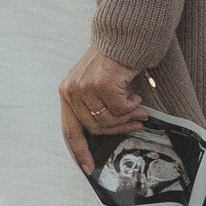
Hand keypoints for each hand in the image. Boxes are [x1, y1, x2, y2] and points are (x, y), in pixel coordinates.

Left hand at [59, 46, 148, 173]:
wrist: (120, 38)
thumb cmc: (109, 61)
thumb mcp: (92, 84)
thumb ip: (93, 107)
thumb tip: (107, 133)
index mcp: (66, 93)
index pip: (70, 130)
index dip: (80, 151)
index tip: (88, 167)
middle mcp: (71, 91)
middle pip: (95, 128)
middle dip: (119, 128)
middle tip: (137, 124)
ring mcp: (85, 88)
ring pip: (109, 119)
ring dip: (128, 116)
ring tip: (138, 107)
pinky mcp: (101, 85)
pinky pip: (121, 109)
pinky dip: (132, 105)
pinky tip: (135, 95)